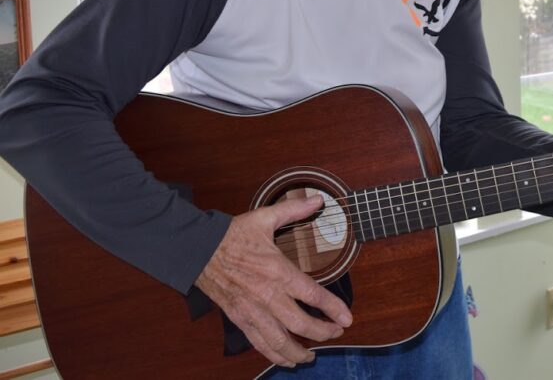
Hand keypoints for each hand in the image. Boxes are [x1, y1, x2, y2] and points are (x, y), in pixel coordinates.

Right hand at [194, 195, 352, 367]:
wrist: (198, 250)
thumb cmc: (233, 234)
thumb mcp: (265, 217)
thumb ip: (295, 210)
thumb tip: (319, 200)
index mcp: (278, 271)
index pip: (313, 295)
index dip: (334, 309)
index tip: (348, 318)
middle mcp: (268, 296)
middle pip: (301, 324)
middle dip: (323, 332)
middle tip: (336, 332)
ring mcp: (252, 311)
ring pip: (280, 341)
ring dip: (299, 352)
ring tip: (313, 355)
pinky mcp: (239, 319)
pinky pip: (259, 343)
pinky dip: (275, 355)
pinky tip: (286, 359)